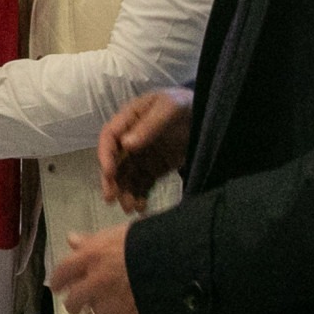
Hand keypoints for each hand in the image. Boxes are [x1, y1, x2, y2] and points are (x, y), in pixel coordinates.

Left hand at [46, 222, 143, 313]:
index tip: (59, 287)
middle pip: (74, 303)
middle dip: (76, 304)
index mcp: (92, 257)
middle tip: (82, 304)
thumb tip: (72, 240)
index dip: (57, 282)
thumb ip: (94, 240)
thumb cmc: (151, 240)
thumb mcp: (121, 233)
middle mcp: (98, 282)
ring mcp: (115, 304)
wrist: (183, 260)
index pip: (62, 273)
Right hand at [98, 87, 192, 212]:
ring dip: (125, 192)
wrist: (208, 114)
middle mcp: (130, 139)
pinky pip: (143, 183)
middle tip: (112, 199)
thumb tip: (126, 145)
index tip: (109, 173)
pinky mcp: (155, 168)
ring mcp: (143, 155)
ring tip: (131, 208)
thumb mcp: (169, 107)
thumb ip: (149, 124)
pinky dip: (140, 195)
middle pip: (115, 161)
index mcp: (129, 119)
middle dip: (112, 181)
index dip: (106, 156)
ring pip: (127, 176)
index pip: (109, 138)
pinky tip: (142, 206)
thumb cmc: (185, 104)